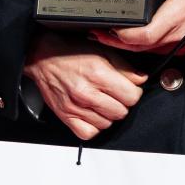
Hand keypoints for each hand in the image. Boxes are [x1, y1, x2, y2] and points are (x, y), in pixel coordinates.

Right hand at [23, 30, 148, 141]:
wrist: (43, 58)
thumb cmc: (71, 53)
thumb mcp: (103, 52)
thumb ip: (125, 68)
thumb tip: (141, 79)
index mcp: (98, 74)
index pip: (132, 96)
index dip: (134, 92)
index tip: (129, 88)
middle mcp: (86, 93)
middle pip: (121, 112)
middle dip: (122, 103)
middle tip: (115, 95)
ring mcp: (75, 107)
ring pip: (107, 124)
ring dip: (108, 115)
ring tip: (103, 102)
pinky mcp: (66, 116)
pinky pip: (88, 133)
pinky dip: (94, 127)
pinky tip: (93, 114)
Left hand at [92, 0, 184, 53]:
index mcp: (176, 15)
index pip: (145, 35)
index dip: (123, 36)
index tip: (109, 27)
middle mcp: (177, 34)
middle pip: (141, 47)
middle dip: (116, 42)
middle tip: (97, 34)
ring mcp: (179, 44)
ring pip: (146, 52)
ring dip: (125, 46)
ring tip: (105, 36)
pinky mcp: (179, 49)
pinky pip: (155, 51)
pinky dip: (140, 47)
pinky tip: (127, 40)